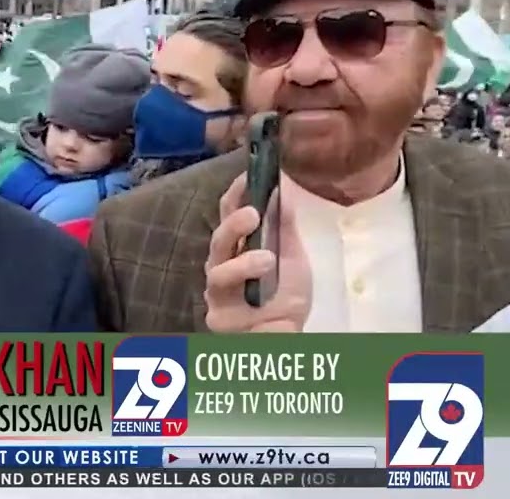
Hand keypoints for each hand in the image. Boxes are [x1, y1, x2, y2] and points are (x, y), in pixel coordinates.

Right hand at [204, 174, 311, 332]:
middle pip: (219, 240)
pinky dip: (241, 298)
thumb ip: (285, 227)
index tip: (247, 176)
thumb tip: (284, 191)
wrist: (286, 334)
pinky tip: (257, 296)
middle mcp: (221, 264)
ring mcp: (217, 291)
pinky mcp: (218, 316)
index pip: (229, 213)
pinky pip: (223, 304)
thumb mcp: (292, 256)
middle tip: (253, 213)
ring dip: (241, 264)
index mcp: (236, 246)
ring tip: (266, 259)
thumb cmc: (284, 294)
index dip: (235, 194)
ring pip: (218, 272)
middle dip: (233, 225)